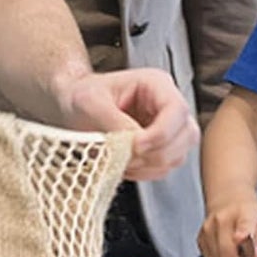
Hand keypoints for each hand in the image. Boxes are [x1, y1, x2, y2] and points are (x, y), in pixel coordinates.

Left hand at [63, 68, 198, 178]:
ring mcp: (165, 127)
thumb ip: (115, 123)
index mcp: (155, 84)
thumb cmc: (81, 94)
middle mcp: (165, 105)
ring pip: (178, 155)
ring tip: (122, 160)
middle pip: (186, 135)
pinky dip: (145, 172)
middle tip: (128, 155)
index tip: (137, 146)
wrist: (70, 105)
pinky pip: (164, 168)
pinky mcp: (158, 147)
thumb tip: (133, 145)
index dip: (162, 133)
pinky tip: (126, 164)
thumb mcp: (91, 102)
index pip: (177, 110)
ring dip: (150, 165)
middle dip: (157, 153)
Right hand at [198, 195, 256, 256]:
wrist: (229, 201)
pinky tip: (229, 256)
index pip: (243, 224)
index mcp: (243, 213)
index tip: (241, 238)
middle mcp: (222, 219)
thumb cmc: (247, 214)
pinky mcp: (201, 239)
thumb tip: (255, 254)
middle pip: (227, 253)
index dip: (242, 233)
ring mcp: (208, 229)